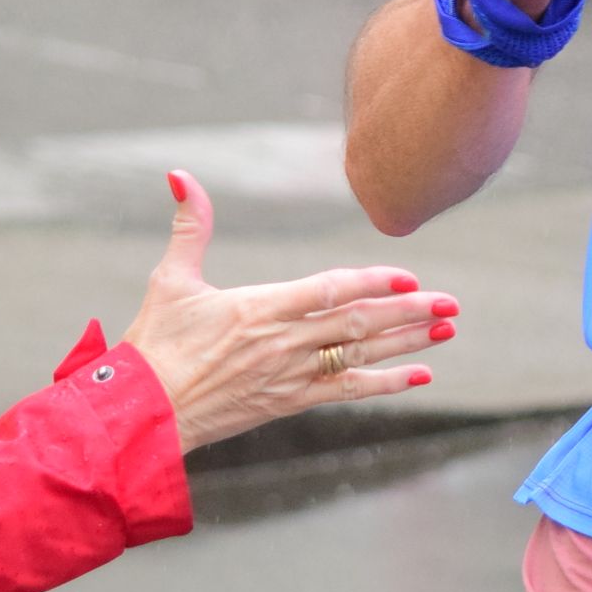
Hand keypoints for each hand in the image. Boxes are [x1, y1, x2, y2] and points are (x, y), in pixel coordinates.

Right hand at [121, 170, 453, 452]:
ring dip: (408, 343)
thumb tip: (179, 174)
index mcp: (260, 308)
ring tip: (447, 330)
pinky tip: (422, 376)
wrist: (140, 416)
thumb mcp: (170, 280)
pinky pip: (347, 392)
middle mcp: (283, 342)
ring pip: (361, 356)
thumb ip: (190, 227)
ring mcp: (289, 375)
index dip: (372, 283)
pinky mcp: (289, 403)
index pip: (329, 290)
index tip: (410, 276)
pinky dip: (387, 384)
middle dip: (409, 312)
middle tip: (452, 303)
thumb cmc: (153, 346)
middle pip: (358, 324)